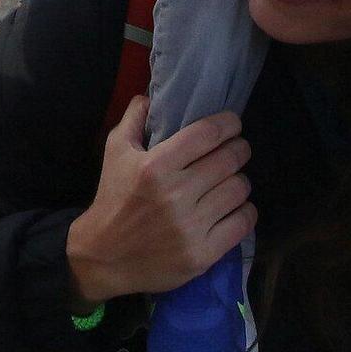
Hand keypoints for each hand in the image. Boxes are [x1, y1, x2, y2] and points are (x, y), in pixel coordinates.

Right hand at [65, 99, 253, 305]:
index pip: (206, 135)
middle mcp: (176, 194)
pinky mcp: (203, 254)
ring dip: (240, 180)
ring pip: (239, 190)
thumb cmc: (113, 198)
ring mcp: (191, 226)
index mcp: (156, 166)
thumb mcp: (114, 151)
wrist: (104, 255)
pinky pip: (241, 224)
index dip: (228, 124)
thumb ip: (134, 119)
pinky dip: (246, 211)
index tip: (233, 124)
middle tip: (237, 149)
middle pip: (229, 160)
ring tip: (233, 179)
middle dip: (239, 149)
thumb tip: (151, 96)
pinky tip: (237, 207)